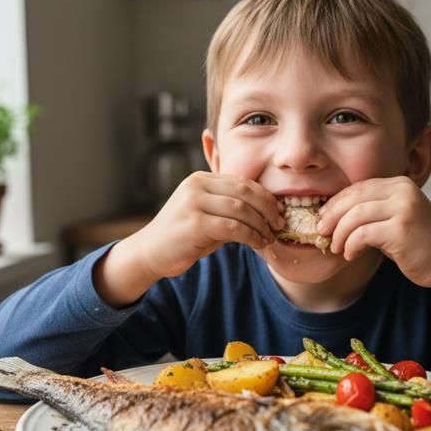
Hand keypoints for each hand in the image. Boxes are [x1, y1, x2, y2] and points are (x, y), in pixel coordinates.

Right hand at [138, 172, 284, 278]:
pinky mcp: (195, 224)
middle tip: (280, 223)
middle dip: (268, 208)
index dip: (265, 196)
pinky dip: (251, 236)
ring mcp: (194, 203)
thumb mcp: (206, 212)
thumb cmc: (184, 235)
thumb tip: (268, 210)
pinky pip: (233, 228)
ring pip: (241, 209)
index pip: (242, 181)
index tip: (279, 210)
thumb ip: (229, 206)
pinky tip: (258, 243)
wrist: (150, 252)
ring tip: (269, 237)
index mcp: (201, 178)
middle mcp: (196, 185)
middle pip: (245, 191)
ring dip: (261, 225)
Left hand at [317, 177, 430, 288]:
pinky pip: (363, 234)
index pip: (358, 187)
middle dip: (332, 216)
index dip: (336, 202)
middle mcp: (402, 191)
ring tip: (337, 248)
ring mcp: (403, 208)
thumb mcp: (395, 219)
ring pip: (355, 216)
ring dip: (340, 234)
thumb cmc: (418, 244)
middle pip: (353, 198)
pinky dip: (351, 245)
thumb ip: (371, 212)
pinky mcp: (401, 229)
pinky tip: (351, 255)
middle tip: (322, 232)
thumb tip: (333, 215)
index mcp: (400, 184)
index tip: (323, 218)